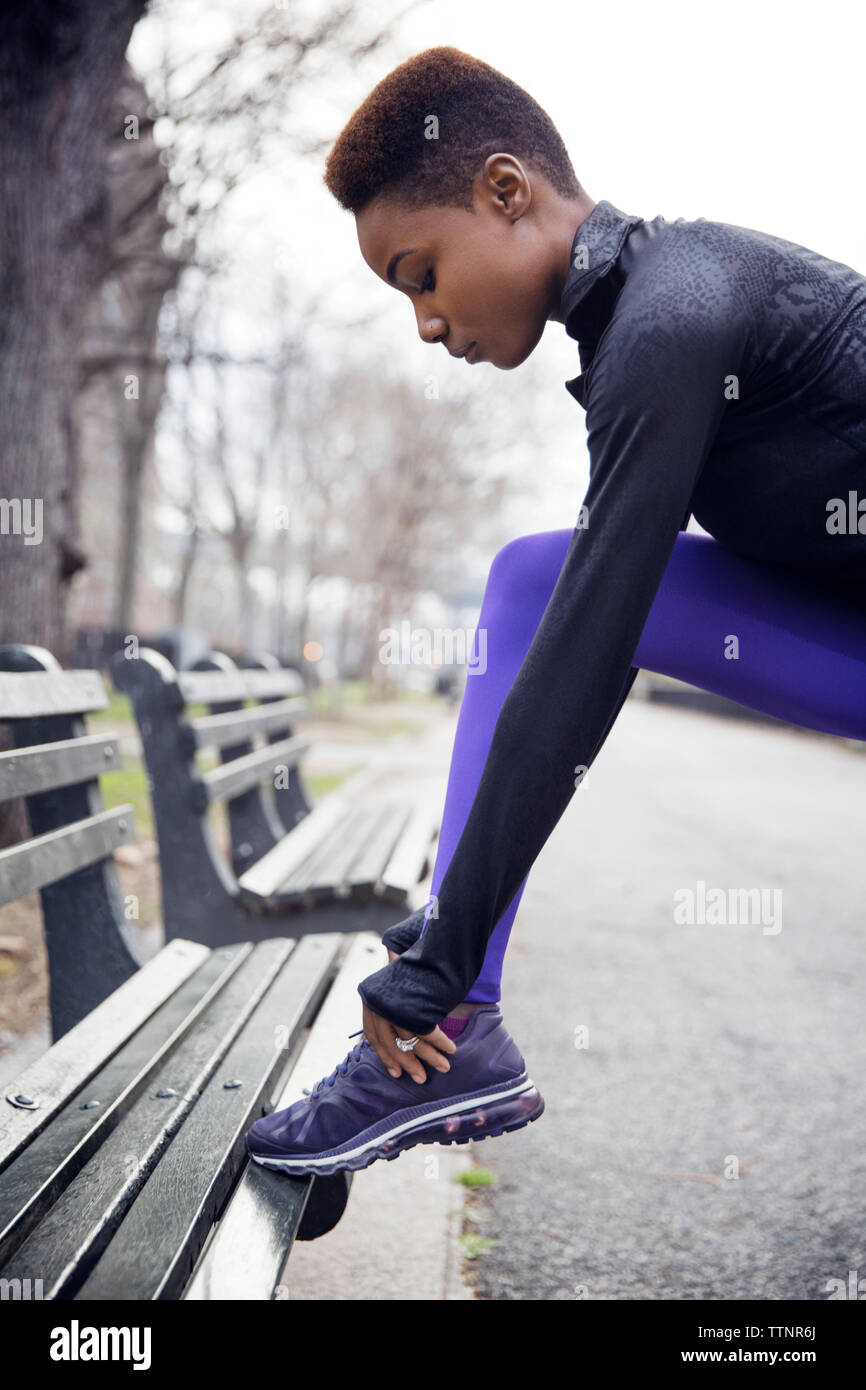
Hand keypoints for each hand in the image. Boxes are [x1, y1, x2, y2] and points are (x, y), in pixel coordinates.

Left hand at [362, 950, 455, 1083]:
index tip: (396, 1072)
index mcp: (370, 998)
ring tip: (444, 1066)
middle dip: (409, 1063)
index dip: (385, 1055)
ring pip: (410, 1040)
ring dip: (429, 1056)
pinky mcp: (411, 1004)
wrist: (433, 944)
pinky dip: (440, 1042)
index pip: (372, 1035)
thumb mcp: (400, 984)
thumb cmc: (418, 964)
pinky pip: (426, 1031)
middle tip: (421, 1078)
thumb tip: (399, 1036)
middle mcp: (376, 1002)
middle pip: (391, 1042)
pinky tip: (450, 1048)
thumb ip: (396, 1005)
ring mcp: (393, 1004)